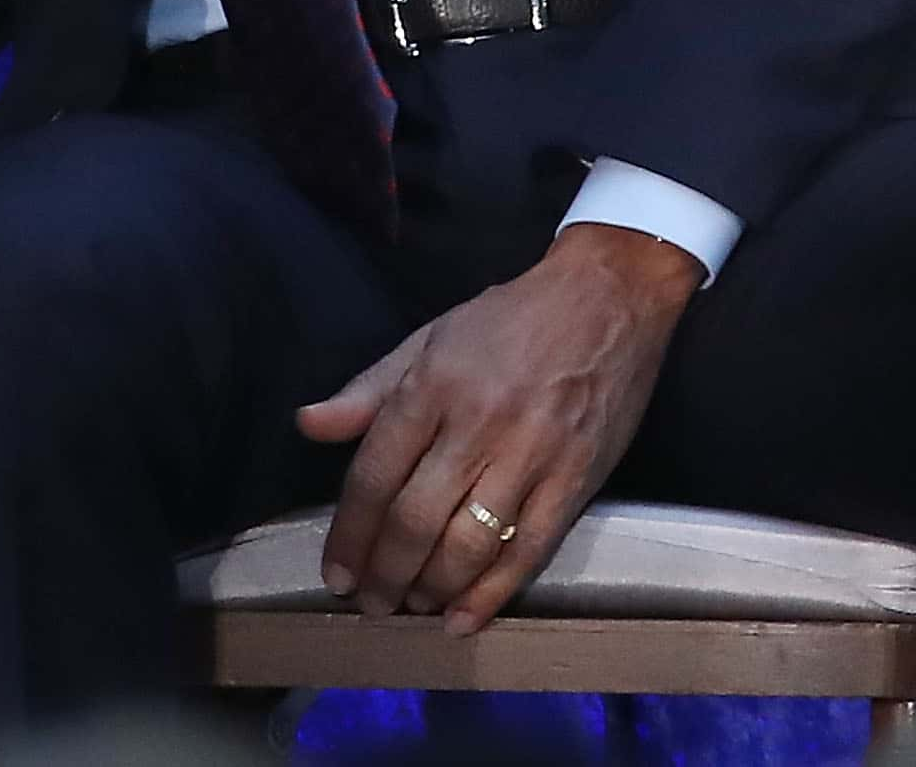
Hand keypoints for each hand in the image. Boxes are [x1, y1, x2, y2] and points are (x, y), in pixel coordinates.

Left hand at [295, 224, 703, 633]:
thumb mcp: (429, 337)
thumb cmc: (509, 319)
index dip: (350, 531)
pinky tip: (462, 618)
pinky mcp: (575, 482)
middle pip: (416, 517)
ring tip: (409, 608)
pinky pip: (528, 550)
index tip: (335, 572)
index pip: (375, 473)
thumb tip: (308, 426)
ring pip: (468, 543)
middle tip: (368, 603)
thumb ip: (369, 389)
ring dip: (431, 588)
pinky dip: (492, 594)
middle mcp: (477, 425)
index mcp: (432, 386)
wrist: (607, 299)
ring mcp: (530, 456)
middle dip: (385, 571)